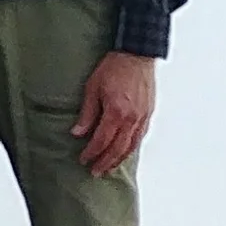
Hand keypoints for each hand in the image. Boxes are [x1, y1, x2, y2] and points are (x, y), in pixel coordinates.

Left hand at [71, 50, 156, 176]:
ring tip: (108, 167)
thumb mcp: (92, 87)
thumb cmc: (114, 67)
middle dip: (105, 162)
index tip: (83, 160)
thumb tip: (77, 132)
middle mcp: (132, 119)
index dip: (92, 153)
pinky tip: (124, 152)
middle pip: (117, 149)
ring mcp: (142, 118)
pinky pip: (139, 137)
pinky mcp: (148, 114)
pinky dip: (130, 148)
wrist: (136, 54)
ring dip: (118, 159)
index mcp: (116, 112)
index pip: (102, 140)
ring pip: (131, 146)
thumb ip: (87, 113)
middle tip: (95, 171)